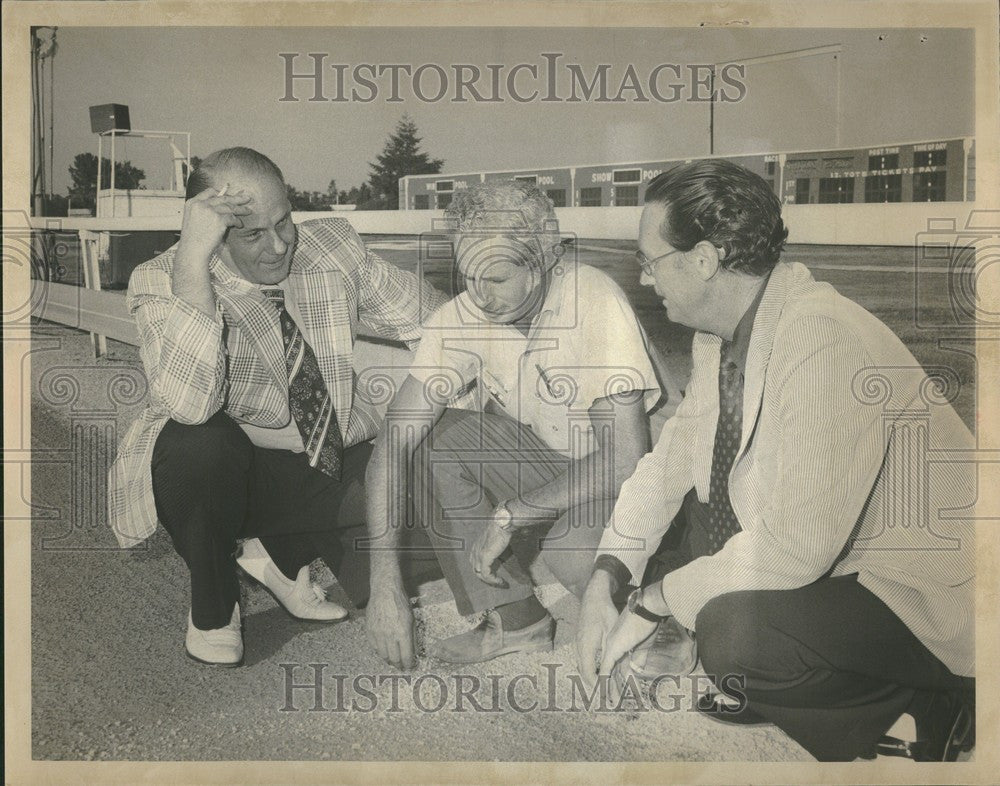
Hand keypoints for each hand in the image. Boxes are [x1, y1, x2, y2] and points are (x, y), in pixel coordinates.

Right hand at [177, 185, 251, 258]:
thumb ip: (203, 211)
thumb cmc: (193, 239)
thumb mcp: (193, 219)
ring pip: (230, 207)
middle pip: (222, 198)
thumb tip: (221, 206)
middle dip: (236, 198)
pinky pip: (232, 218)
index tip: (229, 195)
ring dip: (240, 210)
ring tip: (248, 211)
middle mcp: (200, 204)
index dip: (221, 193)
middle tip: (246, 198)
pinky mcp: (218, 219)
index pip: (209, 192)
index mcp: (192, 203)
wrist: (193, 250)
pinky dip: (237, 222)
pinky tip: (239, 225)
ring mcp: (209, 211)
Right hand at [365, 584, 414, 669]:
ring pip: (383, 655)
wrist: (384, 591)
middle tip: (401, 667)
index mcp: (403, 632)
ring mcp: (378, 634)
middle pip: (394, 658)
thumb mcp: (411, 619)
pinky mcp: (369, 631)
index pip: (406, 656)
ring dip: (389, 660)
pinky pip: (374, 647)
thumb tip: (415, 651)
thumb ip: (413, 637)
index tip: (410, 667)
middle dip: (398, 665)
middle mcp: (390, 635)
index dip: (408, 664)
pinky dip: (380, 651)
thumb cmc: (400, 603)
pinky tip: (384, 651)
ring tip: (393, 661)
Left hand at [469, 510, 512, 586]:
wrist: (502, 522)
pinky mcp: (484, 558)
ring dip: (490, 581)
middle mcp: (475, 551)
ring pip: (480, 574)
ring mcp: (478, 555)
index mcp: (476, 546)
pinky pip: (486, 574)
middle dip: (486, 578)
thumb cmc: (501, 528)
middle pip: (476, 570)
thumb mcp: (496, 540)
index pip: (475, 563)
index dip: (483, 571)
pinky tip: (501, 581)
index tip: (495, 575)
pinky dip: (493, 580)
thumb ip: (495, 547)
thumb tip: (502, 552)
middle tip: (497, 582)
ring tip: (500, 583)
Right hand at [575, 572, 619, 691]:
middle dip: (595, 686)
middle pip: (584, 672)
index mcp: (586, 647)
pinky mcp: (581, 639)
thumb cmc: (604, 612)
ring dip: (593, 677)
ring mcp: (578, 643)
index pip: (588, 673)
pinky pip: (584, 658)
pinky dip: (592, 668)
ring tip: (604, 688)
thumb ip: (610, 652)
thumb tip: (612, 670)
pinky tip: (599, 671)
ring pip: (584, 666)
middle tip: (605, 697)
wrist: (593, 595)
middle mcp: (579, 647)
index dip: (597, 686)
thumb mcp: (610, 633)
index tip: (605, 696)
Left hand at [598, 606, 657, 701]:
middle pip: (611, 671)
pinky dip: (605, 682)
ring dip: (608, 689)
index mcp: (619, 643)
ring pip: (607, 672)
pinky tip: (603, 693)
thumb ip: (638, 657)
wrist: (646, 609)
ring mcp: (611, 647)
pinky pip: (606, 670)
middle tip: (612, 701)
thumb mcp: (643, 644)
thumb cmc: (648, 622)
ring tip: (610, 702)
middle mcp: (612, 646)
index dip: (618, 679)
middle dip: (612, 688)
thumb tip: (636, 669)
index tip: (620, 690)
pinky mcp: (613, 649)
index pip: (617, 665)